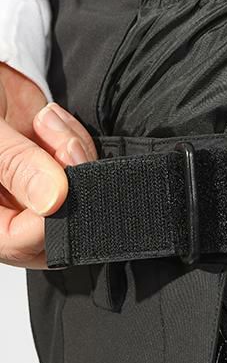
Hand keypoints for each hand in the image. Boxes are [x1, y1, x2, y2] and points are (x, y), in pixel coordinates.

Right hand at [0, 64, 96, 268]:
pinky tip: (49, 122)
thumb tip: (54, 200)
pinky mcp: (52, 167)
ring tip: (45, 123)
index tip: (64, 178)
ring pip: (80, 195)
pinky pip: (84, 168)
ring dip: (74, 153)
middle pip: (60, 227)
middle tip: (62, 145)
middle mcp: (7, 209)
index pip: (24, 240)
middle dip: (72, 182)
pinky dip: (76, 142)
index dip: (53, 216)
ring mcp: (32, 190)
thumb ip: (15, 164)